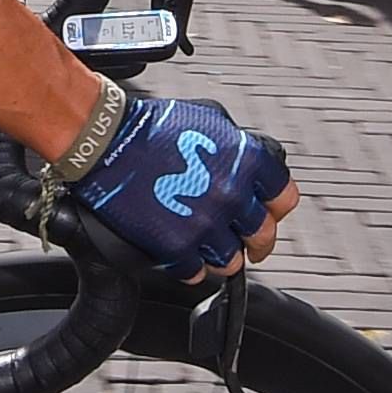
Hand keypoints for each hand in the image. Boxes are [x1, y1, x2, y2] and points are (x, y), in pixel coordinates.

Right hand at [71, 94, 293, 278]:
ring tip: (208, 245)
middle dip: (255, 239)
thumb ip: (239, 147)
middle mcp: (232, 195)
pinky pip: (196, 272)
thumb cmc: (152, 126)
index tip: (268, 212)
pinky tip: (182, 253)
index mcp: (247, 161)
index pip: (284, 198)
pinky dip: (191, 266)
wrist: (107, 142)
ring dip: (222, 255)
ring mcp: (205, 224)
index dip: (275, 208)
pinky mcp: (175, 247)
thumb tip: (249, 165)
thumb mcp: (210, 120)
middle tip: (248, 242)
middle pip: (263, 235)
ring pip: (232, 260)